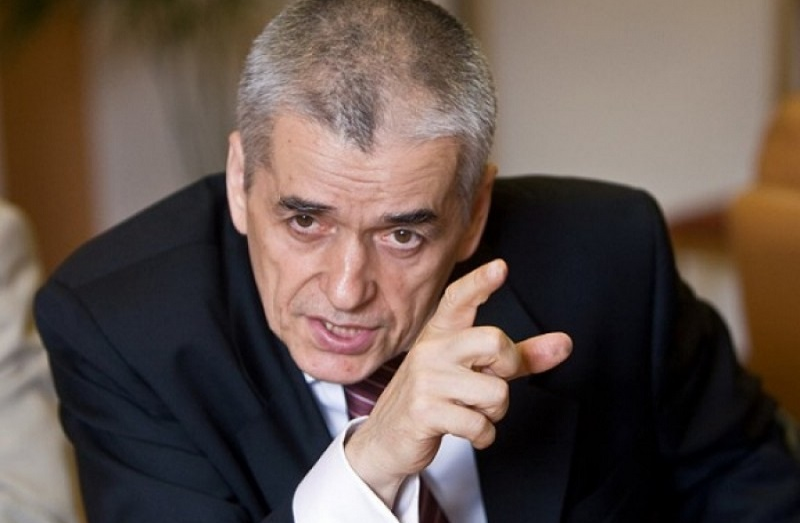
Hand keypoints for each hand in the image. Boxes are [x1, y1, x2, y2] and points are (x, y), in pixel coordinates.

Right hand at [344, 259, 571, 505]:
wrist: (387, 438)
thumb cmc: (436, 397)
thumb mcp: (474, 371)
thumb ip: (518, 356)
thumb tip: (564, 343)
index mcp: (442, 334)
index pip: (458, 299)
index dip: (480, 283)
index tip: (500, 268)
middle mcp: (432, 350)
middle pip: (493, 341)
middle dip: (508, 367)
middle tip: (491, 380)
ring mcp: (426, 380)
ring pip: (495, 392)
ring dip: (494, 412)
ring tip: (472, 411)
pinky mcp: (424, 411)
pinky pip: (479, 424)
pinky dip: (483, 436)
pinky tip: (466, 431)